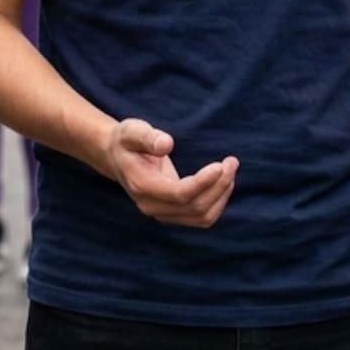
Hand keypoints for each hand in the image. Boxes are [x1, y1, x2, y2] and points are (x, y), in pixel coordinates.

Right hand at [105, 118, 238, 227]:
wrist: (117, 158)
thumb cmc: (127, 141)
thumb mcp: (132, 132)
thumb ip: (148, 137)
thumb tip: (167, 144)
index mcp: (142, 186)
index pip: (179, 194)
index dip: (203, 183)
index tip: (220, 165)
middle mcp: (152, 206)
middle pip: (194, 207)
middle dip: (218, 186)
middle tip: (232, 161)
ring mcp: (162, 213)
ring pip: (201, 217)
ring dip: (221, 195)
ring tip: (230, 169)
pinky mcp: (173, 213)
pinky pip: (201, 217)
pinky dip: (218, 202)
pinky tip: (223, 181)